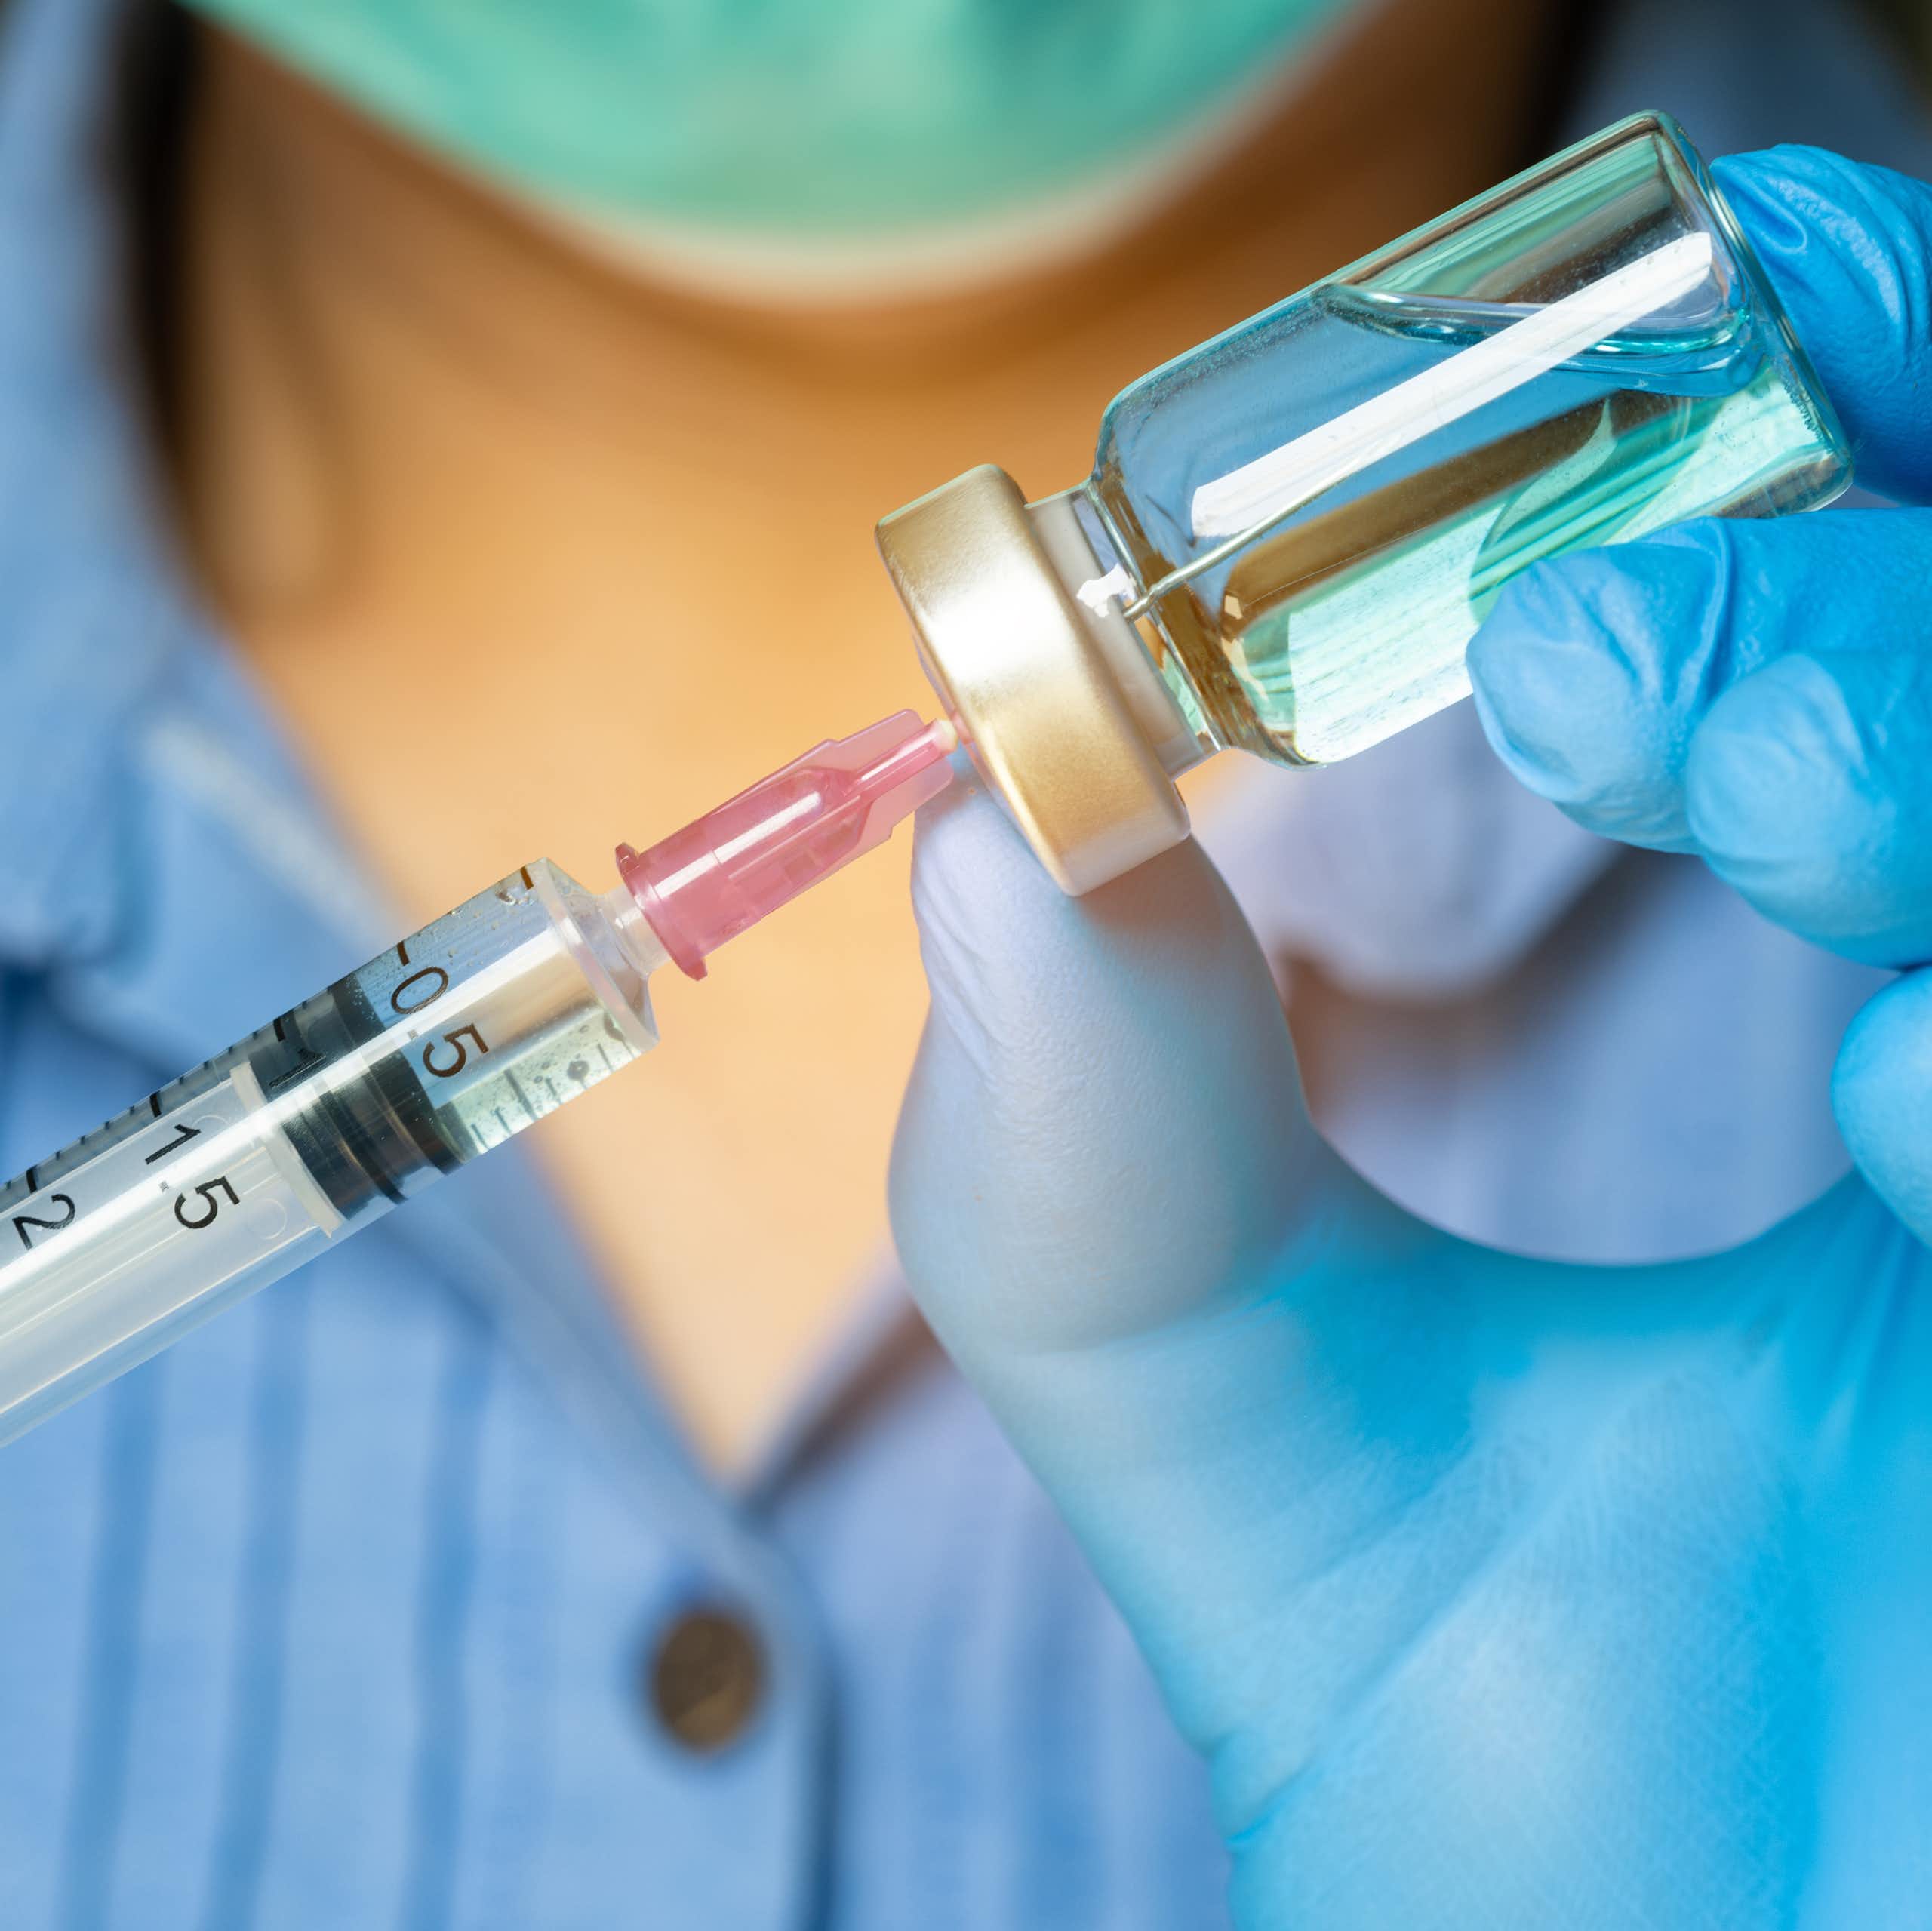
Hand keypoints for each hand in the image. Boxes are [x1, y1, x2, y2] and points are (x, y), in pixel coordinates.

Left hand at [891, 147, 1931, 1929]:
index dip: (1780, 424)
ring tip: (1740, 781)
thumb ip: (1097, 1161)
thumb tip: (973, 829)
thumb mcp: (1248, 1434)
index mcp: (1852, 1028)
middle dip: (1848, 557)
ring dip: (1931, 711)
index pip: (1872, 601)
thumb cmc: (1548, 1796)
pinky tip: (1914, 1082)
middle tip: (1598, 658)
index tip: (1569, 365)